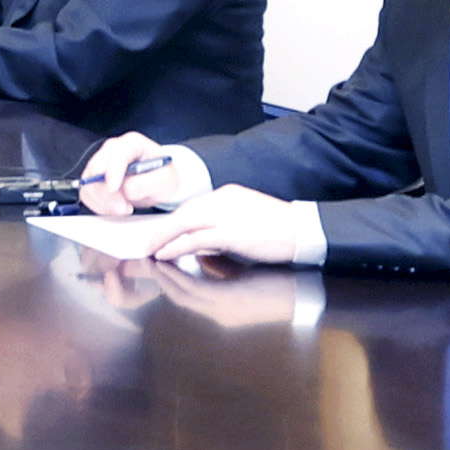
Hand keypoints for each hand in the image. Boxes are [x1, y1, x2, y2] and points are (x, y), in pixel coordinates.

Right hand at [81, 134, 202, 217]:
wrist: (158, 182)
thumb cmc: (163, 176)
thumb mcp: (166, 180)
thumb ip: (148, 183)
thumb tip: (126, 190)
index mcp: (132, 143)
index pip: (117, 153)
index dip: (113, 171)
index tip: (113, 189)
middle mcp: (112, 149)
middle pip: (97, 168)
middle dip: (107, 192)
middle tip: (124, 208)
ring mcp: (100, 162)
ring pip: (88, 182)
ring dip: (103, 201)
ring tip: (124, 209)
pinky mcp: (93, 177)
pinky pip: (86, 193)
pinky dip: (98, 205)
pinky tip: (115, 209)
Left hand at [144, 182, 321, 268]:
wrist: (305, 230)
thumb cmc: (279, 229)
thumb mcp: (245, 218)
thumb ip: (222, 226)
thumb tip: (200, 244)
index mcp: (224, 195)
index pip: (190, 208)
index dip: (171, 223)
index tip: (157, 234)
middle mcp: (221, 200)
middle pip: (181, 215)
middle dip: (160, 231)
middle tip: (144, 243)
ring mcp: (225, 215)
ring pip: (183, 225)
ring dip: (163, 240)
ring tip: (149, 251)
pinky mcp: (231, 233)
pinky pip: (195, 240)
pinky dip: (177, 247)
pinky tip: (164, 254)